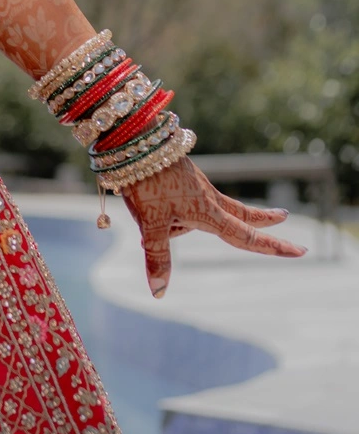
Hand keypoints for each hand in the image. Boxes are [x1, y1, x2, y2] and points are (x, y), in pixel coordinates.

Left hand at [123, 156, 305, 297]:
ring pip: (196, 210)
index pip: (246, 236)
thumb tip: (159, 293)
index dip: (272, 247)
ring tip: (143, 202)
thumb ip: (158, 257)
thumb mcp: (151, 224)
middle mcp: (206, 197)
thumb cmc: (147, 182)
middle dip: (261, 218)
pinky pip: (177, 198)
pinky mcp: (180, 173)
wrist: (133, 139)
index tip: (299, 250)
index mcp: (207, 213)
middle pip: (239, 213)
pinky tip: (139, 195)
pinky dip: (164, 207)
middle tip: (284, 217)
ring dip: (176, 220)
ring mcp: (194, 183)